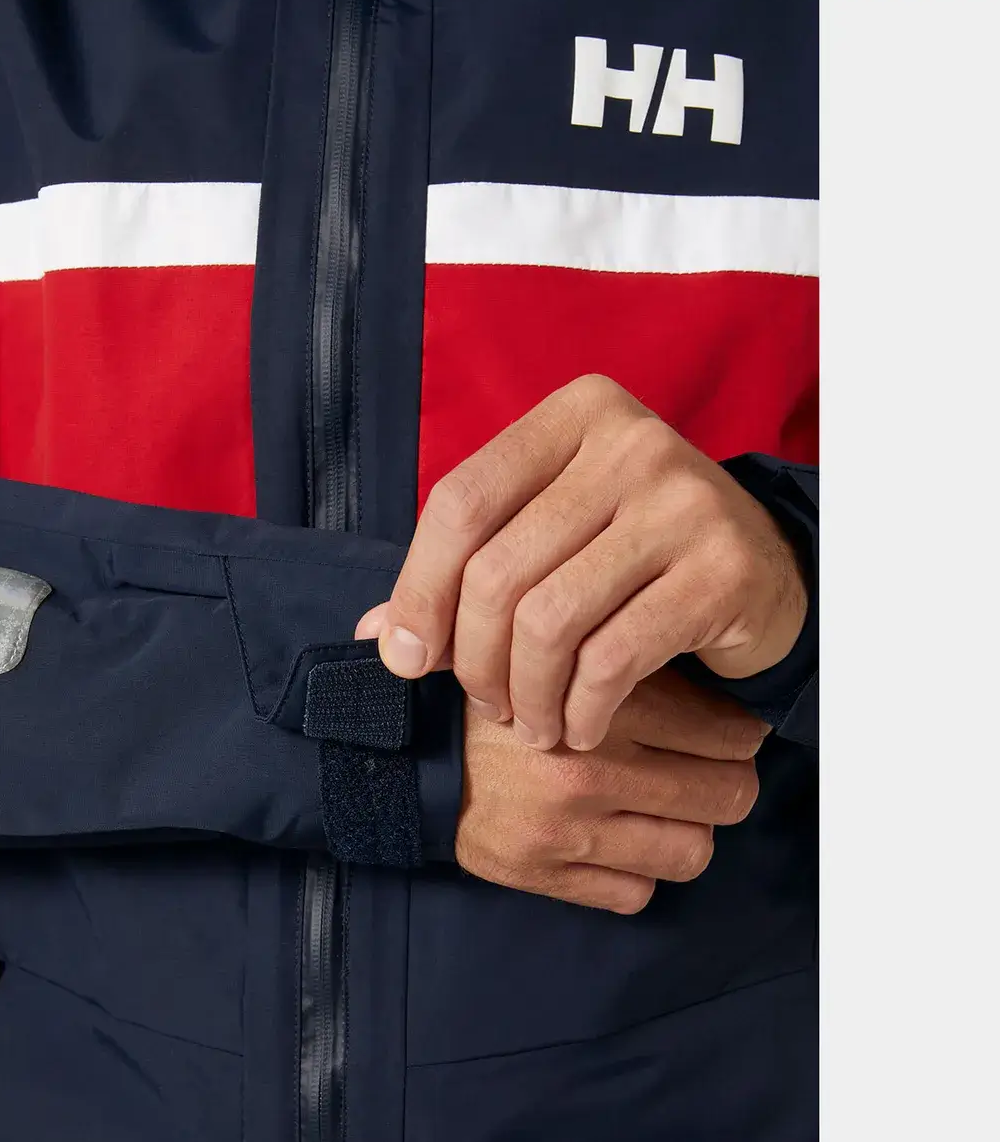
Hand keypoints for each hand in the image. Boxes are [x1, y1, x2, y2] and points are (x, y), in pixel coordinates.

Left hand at [361, 375, 805, 751]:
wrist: (763, 570)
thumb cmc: (630, 554)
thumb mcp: (547, 538)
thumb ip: (464, 573)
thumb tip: (377, 637)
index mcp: (572, 414)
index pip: (461, 501)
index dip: (418, 589)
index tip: (405, 656)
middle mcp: (630, 442)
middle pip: (498, 570)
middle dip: (473, 659)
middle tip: (486, 703)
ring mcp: (684, 501)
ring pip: (550, 621)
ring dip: (526, 694)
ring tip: (530, 723)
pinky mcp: (722, 569)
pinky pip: (613, 659)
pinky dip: (581, 709)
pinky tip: (578, 727)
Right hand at [454, 667, 766, 911]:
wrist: (401, 753)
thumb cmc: (481, 699)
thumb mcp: (550, 651)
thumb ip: (617, 649)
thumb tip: (692, 647)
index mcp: (598, 703)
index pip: (726, 731)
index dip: (736, 732)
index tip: (726, 732)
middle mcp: (590, 769)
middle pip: (726, 794)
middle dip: (725, 783)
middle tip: (705, 773)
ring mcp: (569, 831)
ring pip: (692, 851)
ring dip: (685, 833)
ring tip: (663, 813)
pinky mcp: (545, 875)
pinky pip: (634, 894)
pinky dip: (634, 874)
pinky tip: (615, 844)